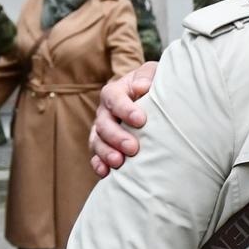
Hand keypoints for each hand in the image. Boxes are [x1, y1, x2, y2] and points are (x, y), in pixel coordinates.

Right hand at [87, 61, 157, 176]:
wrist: (150, 100)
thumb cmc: (152, 86)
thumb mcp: (152, 75)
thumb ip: (147, 76)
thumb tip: (141, 87)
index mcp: (115, 92)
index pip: (113, 97)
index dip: (125, 109)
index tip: (141, 120)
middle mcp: (104, 111)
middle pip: (103, 123)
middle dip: (117, 136)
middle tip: (133, 147)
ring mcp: (102, 130)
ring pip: (97, 141)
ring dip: (106, 152)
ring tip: (118, 162)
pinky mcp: (103, 146)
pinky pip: (95, 155)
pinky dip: (98, 164)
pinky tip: (105, 173)